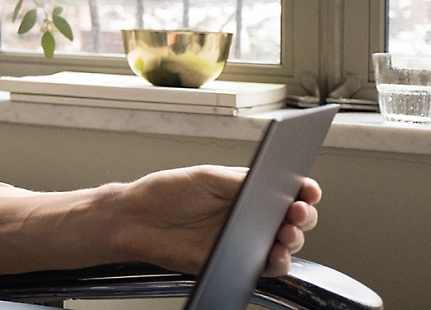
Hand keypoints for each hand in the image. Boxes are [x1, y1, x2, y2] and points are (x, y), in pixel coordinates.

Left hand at [113, 165, 320, 275]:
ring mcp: (245, 239)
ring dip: (294, 239)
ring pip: (286, 243)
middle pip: (293, 217)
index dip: (303, 189)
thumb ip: (239, 181)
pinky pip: (267, 267)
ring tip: (286, 233)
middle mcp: (251, 214)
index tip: (309, 189)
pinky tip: (273, 254)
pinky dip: (278, 262)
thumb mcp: (205, 178)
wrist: (136, 220)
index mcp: (246, 188)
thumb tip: (273, 182)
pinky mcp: (236, 261)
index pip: (285, 188)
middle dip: (303, 214)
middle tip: (297, 212)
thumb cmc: (165, 193)